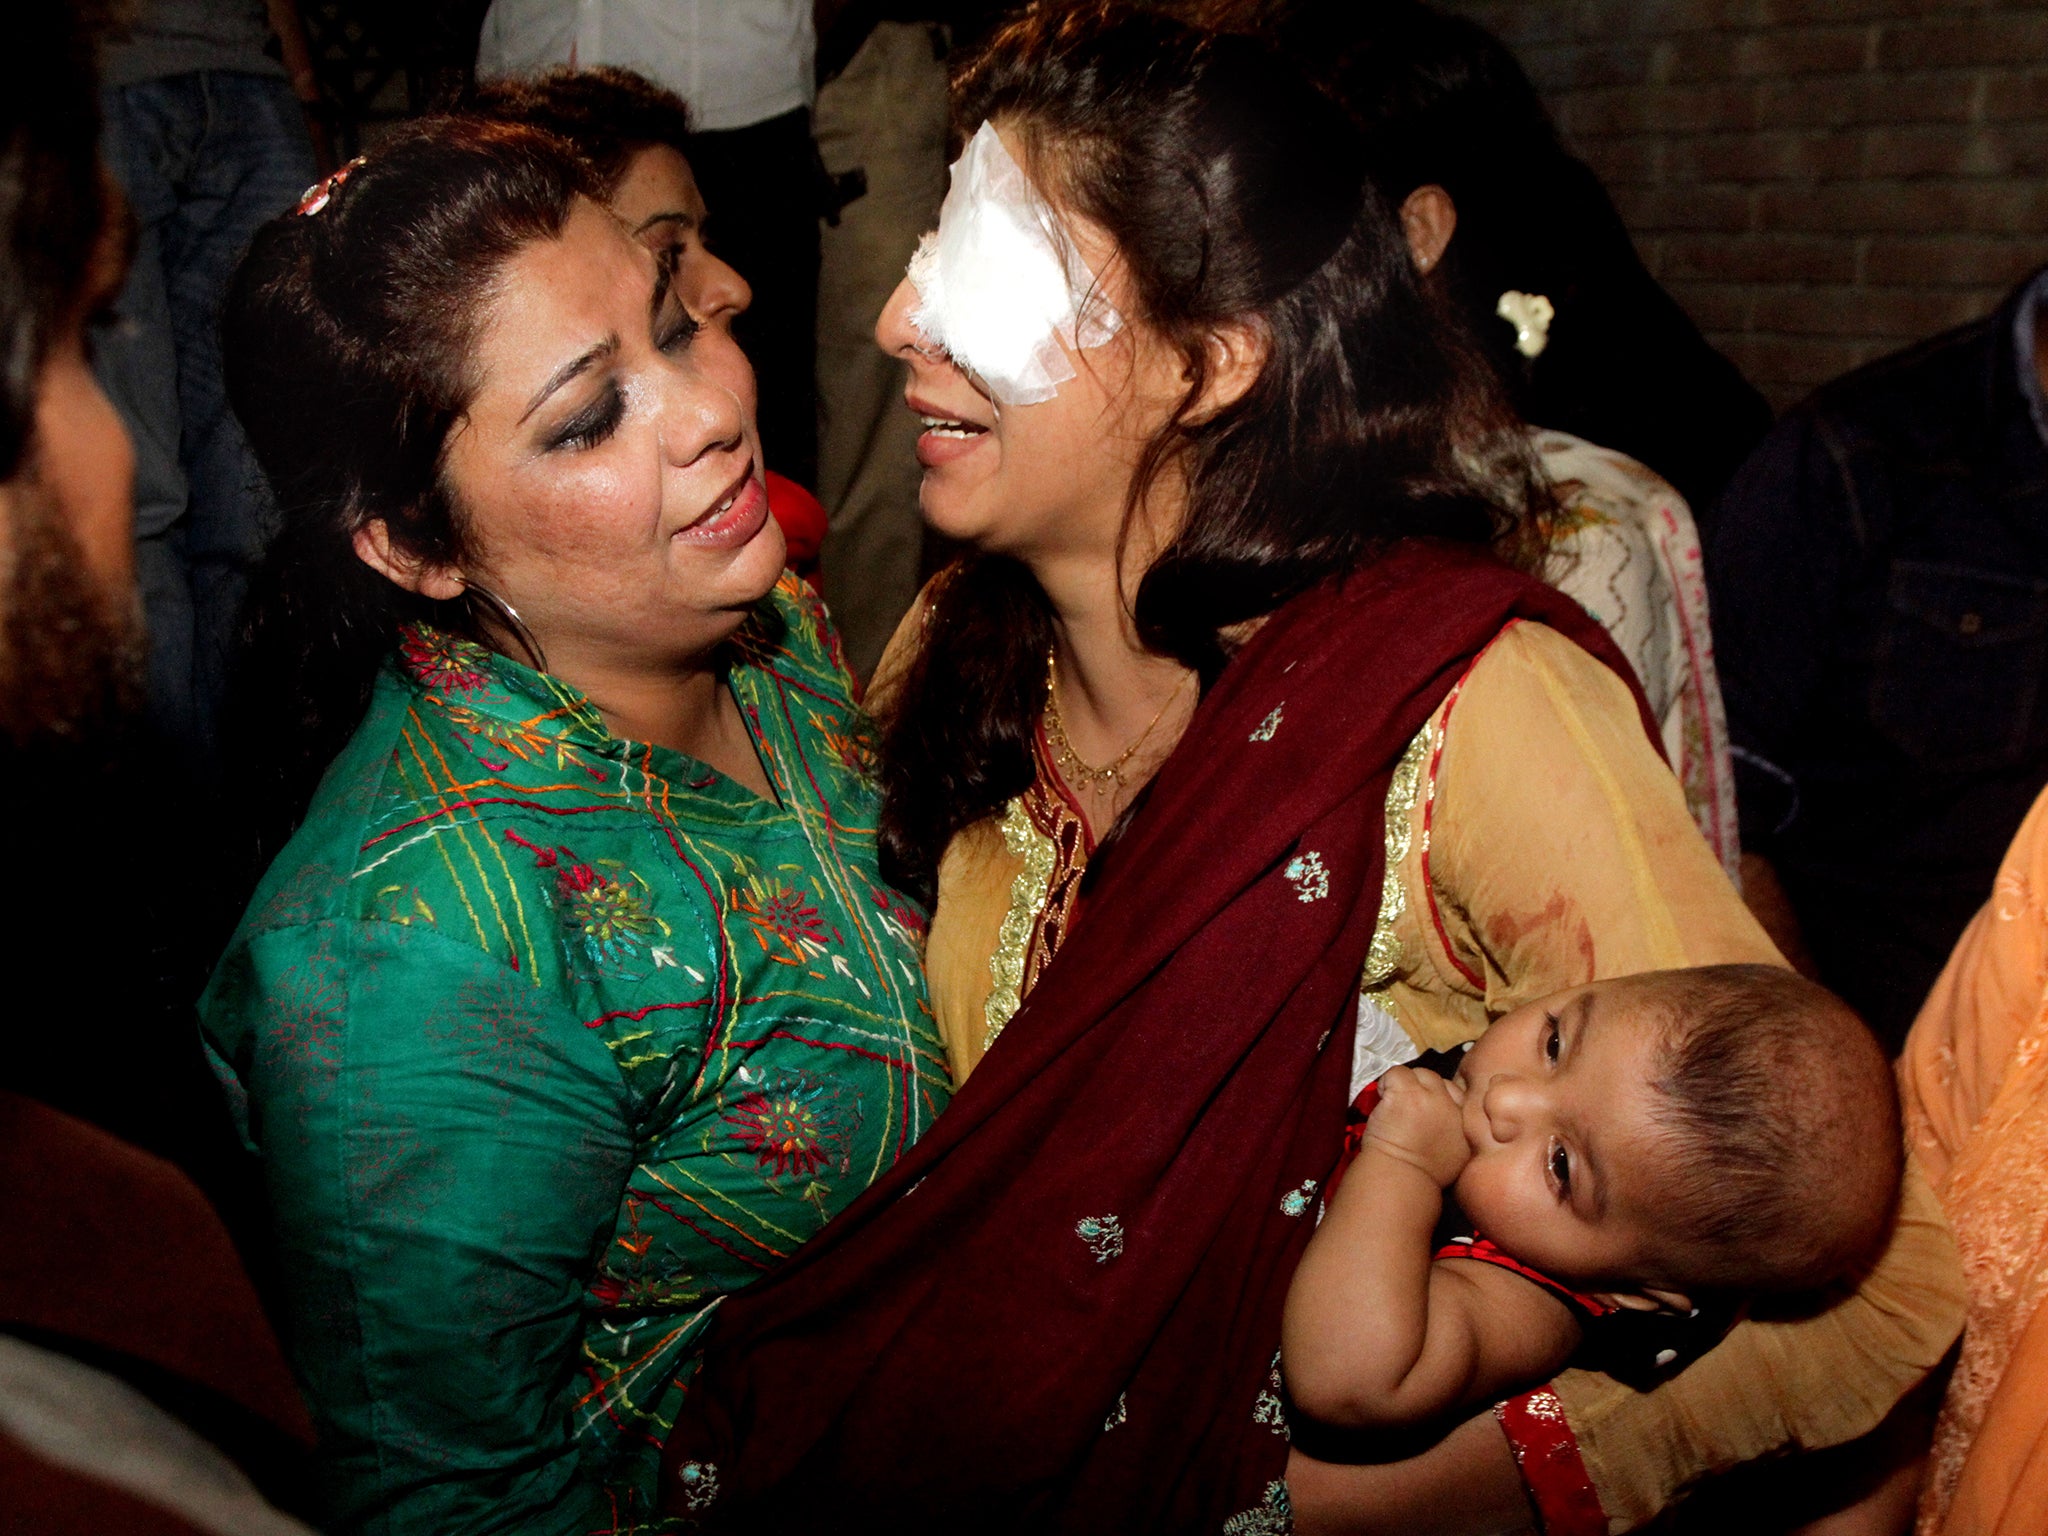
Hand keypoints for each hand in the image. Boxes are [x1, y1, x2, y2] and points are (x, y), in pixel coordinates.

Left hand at [1362, 1066, 1471, 1187]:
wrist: (1401, 1179)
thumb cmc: (1422, 1175)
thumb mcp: (1456, 1157)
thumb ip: (1457, 1135)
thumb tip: (1445, 1123)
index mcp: (1465, 1124)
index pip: (1457, 1094)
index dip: (1438, 1098)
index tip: (1424, 1109)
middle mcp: (1452, 1107)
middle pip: (1439, 1081)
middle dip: (1422, 1089)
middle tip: (1406, 1106)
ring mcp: (1430, 1097)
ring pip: (1419, 1073)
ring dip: (1404, 1085)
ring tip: (1393, 1105)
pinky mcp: (1406, 1094)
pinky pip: (1396, 1073)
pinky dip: (1387, 1083)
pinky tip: (1383, 1099)